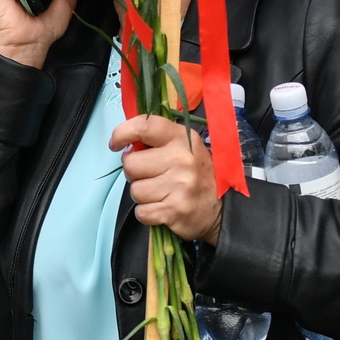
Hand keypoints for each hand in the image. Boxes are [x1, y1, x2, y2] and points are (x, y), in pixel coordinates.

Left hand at [111, 114, 221, 242]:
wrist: (222, 209)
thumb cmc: (195, 175)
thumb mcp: (183, 147)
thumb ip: (156, 141)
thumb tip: (124, 146)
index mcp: (182, 138)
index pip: (144, 125)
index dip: (122, 133)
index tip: (116, 144)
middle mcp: (182, 159)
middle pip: (131, 164)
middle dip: (135, 173)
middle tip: (152, 176)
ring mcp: (180, 186)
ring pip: (135, 190)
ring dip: (142, 195)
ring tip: (161, 193)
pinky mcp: (175, 210)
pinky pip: (141, 212)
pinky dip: (147, 213)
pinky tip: (162, 207)